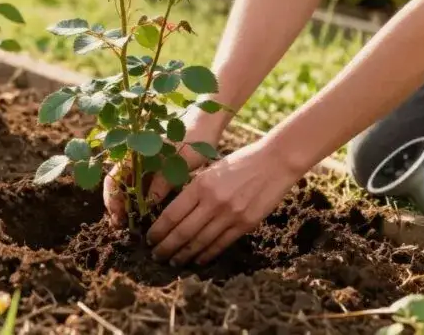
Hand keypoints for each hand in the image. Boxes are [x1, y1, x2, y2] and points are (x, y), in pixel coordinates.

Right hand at [103, 111, 221, 226]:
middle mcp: (136, 160)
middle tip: (122, 226)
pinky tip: (146, 214)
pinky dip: (142, 202)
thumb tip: (148, 205)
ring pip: (129, 189)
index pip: (112, 179)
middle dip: (118, 207)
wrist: (206, 126)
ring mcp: (145, 166)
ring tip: (133, 224)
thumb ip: (162, 182)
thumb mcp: (178, 162)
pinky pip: (143, 189)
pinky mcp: (157, 171)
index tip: (118, 217)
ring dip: (129, 206)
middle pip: (118, 186)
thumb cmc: (192, 139)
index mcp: (135, 153)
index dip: (112, 199)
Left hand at [146, 138, 300, 265]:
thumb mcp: (210, 170)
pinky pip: (222, 244)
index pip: (172, 214)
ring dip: (184, 255)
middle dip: (166, 247)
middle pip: (183, 232)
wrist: (274, 163)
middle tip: (156, 256)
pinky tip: (198, 260)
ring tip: (173, 261)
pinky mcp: (246, 224)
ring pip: (201, 242)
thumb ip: (193, 189)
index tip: (150, 238)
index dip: (159, 230)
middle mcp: (213, 201)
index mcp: (201, 185)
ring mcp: (231, 215)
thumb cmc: (239, 163)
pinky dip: (207, 254)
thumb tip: (172, 211)